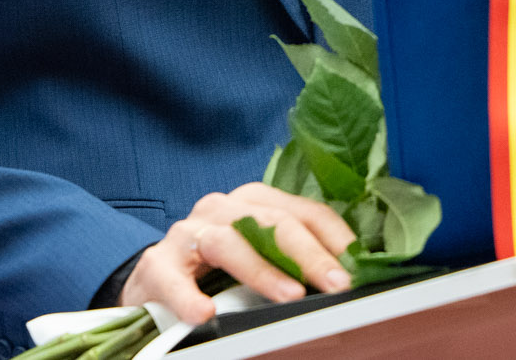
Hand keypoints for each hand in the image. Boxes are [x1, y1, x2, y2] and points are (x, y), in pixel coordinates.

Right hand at [119, 183, 355, 324]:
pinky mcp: (158, 263)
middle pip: (272, 223)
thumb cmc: (217, 268)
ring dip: (262, 271)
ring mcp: (188, 232)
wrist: (157, 279)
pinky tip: (205, 313)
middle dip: (309, 255)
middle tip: (335, 283)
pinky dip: (189, 296)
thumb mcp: (259, 254)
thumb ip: (294, 257)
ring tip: (289, 296)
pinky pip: (173, 278)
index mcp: (254, 201)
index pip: (304, 211)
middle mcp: (223, 208)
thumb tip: (345, 276)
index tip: (357, 266)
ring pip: (229, 242)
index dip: (334, 238)